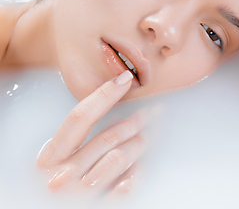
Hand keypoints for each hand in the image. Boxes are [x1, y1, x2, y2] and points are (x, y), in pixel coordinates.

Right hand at [36, 71, 145, 197]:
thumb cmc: (60, 185)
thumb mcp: (59, 160)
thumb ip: (77, 139)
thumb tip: (116, 112)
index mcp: (50, 158)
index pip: (80, 117)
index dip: (104, 94)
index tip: (124, 79)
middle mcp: (62, 175)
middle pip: (107, 137)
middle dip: (134, 121)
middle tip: (151, 114)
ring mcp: (80, 194)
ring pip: (120, 157)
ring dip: (139, 144)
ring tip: (146, 138)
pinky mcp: (98, 207)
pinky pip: (127, 185)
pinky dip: (136, 174)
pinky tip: (138, 167)